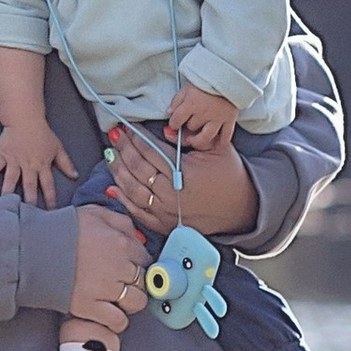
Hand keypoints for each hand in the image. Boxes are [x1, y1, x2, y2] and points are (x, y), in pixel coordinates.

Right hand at [0, 118, 76, 204]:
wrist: (25, 118)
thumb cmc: (42, 133)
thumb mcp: (57, 148)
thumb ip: (66, 163)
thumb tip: (75, 175)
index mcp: (42, 165)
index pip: (48, 185)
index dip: (50, 198)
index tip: (51, 212)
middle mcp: (28, 165)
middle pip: (29, 186)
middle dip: (29, 201)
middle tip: (27, 216)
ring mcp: (14, 161)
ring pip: (11, 179)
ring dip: (9, 192)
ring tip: (6, 206)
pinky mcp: (2, 155)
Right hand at [67, 200, 150, 340]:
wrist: (34, 249)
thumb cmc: (62, 229)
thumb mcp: (94, 213)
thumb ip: (120, 222)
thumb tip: (137, 236)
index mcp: (122, 243)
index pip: (145, 258)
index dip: (137, 262)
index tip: (128, 266)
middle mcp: (119, 267)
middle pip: (143, 280)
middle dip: (134, 281)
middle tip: (120, 282)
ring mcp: (106, 289)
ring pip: (137, 302)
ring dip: (130, 301)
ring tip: (117, 299)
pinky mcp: (92, 307)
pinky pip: (118, 321)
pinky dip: (117, 321)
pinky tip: (110, 314)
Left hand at [103, 121, 264, 245]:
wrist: (241, 208)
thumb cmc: (229, 174)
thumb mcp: (216, 148)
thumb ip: (193, 136)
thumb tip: (167, 129)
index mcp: (184, 171)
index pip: (151, 150)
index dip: (135, 137)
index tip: (126, 126)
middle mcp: (171, 192)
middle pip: (138, 167)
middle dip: (123, 149)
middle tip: (114, 135)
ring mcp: (166, 211)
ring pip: (133, 189)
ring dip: (118, 171)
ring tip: (110, 155)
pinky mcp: (164, 224)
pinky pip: (137, 211)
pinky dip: (123, 199)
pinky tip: (112, 185)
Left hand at [162, 81, 240, 155]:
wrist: (228, 73)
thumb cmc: (207, 79)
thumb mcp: (187, 86)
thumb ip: (177, 100)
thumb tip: (169, 113)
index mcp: (191, 104)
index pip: (176, 120)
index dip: (173, 124)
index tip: (174, 124)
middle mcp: (203, 113)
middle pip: (191, 128)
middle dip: (188, 127)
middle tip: (188, 125)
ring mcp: (217, 118)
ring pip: (205, 138)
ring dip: (198, 140)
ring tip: (195, 140)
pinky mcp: (230, 119)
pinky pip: (225, 137)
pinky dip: (220, 142)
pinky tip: (215, 142)